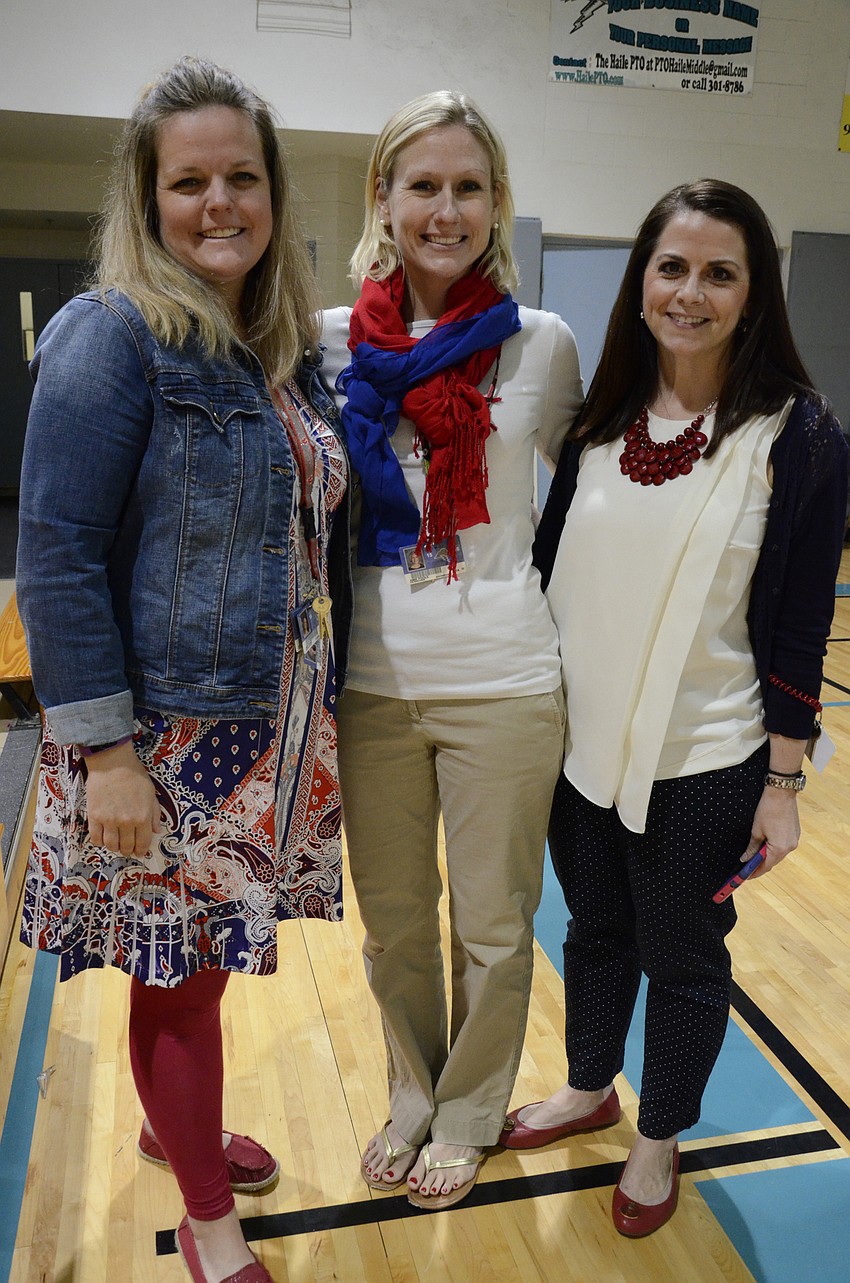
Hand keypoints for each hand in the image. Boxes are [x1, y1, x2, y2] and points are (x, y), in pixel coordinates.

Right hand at [84, 740, 160, 857]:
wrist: (113, 763)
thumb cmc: (134, 775)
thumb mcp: (151, 793)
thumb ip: (154, 814)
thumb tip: (156, 831)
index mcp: (143, 817)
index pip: (143, 842)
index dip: (141, 850)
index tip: (139, 852)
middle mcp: (126, 822)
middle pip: (126, 846)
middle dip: (128, 850)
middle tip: (127, 849)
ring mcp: (109, 820)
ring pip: (111, 845)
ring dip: (114, 848)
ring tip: (116, 844)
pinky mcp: (94, 817)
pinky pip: (95, 838)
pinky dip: (100, 842)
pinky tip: (103, 838)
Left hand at [744, 785, 800, 876]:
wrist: (781, 793)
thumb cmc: (768, 810)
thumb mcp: (756, 830)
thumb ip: (752, 848)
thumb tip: (746, 859)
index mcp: (779, 848)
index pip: (766, 867)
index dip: (755, 872)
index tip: (746, 876)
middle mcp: (790, 847)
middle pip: (773, 862)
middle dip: (760, 865)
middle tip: (747, 867)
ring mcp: (794, 840)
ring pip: (778, 854)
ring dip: (767, 856)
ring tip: (754, 856)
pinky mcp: (795, 834)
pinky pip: (783, 846)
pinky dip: (774, 849)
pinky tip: (765, 846)